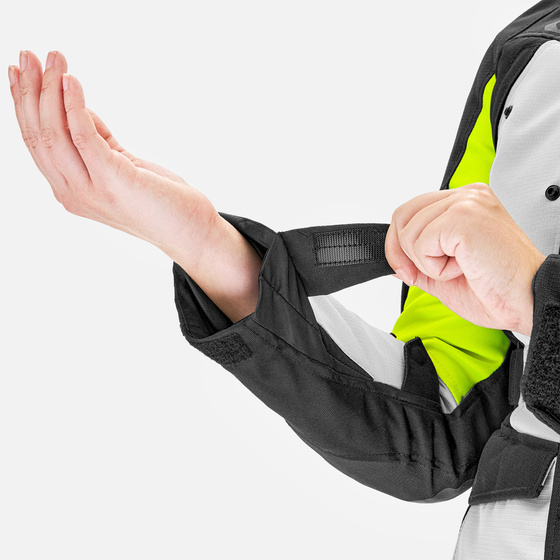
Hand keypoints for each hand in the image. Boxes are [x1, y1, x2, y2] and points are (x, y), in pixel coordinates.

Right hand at [8, 50, 215, 260]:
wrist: (190, 231)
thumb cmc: (160, 199)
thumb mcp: (121, 165)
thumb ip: (96, 142)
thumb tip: (77, 106)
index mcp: (71, 190)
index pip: (36, 143)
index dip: (23, 105)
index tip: (19, 70)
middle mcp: (72, 194)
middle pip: (38, 136)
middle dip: (30, 91)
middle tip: (28, 54)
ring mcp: (89, 191)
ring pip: (53, 134)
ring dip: (49, 91)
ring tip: (53, 59)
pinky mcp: (111, 181)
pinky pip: (82, 136)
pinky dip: (74, 106)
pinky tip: (73, 82)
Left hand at [385, 183, 545, 335]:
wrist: (529, 301)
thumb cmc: (498, 288)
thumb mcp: (443, 273)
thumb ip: (417, 260)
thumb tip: (392, 259)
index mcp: (464, 203)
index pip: (410, 211)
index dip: (398, 244)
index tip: (407, 270)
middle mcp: (467, 197)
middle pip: (403, 215)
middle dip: (403, 253)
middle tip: (429, 273)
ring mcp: (467, 203)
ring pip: (409, 232)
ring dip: (427, 262)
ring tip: (459, 267)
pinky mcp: (464, 218)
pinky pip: (421, 243)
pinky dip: (435, 266)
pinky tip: (462, 268)